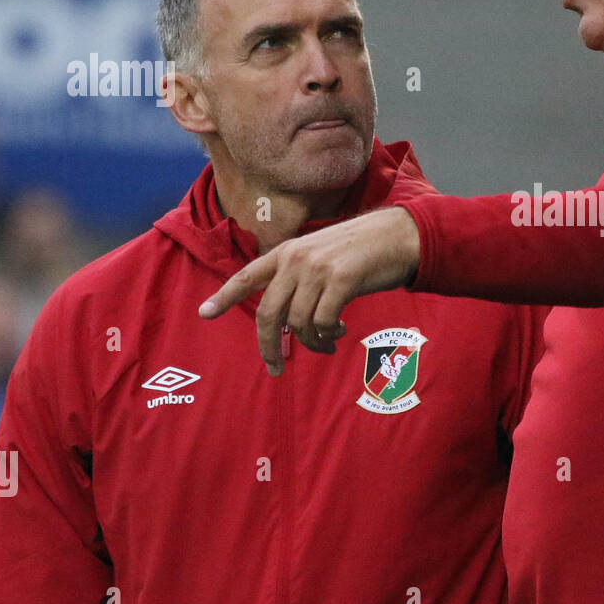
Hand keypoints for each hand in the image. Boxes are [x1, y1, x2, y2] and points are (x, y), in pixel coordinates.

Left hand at [198, 206, 420, 374]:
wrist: (398, 235)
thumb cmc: (362, 251)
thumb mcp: (321, 255)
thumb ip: (299, 277)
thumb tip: (287, 319)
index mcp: (287, 252)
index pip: (247, 276)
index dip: (224, 296)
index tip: (205, 314)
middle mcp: (297, 258)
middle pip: (268, 311)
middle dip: (268, 345)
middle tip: (275, 367)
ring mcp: (318, 268)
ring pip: (298, 321)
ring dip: (311, 342)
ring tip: (327, 344)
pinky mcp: (342, 279)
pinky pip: (323, 320)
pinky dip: (328, 333)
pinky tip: (339, 331)